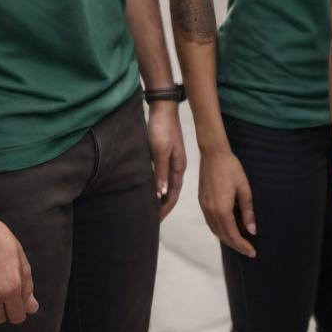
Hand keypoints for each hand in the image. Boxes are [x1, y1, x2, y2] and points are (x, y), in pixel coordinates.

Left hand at [147, 101, 186, 220]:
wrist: (163, 109)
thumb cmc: (162, 130)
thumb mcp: (160, 151)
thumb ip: (161, 172)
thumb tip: (161, 194)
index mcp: (179, 166)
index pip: (173, 194)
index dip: (165, 208)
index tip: (156, 221)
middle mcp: (177, 166)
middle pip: (172, 191)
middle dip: (164, 206)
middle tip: (153, 220)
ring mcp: (173, 160)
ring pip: (168, 184)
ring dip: (161, 197)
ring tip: (152, 209)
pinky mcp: (166, 155)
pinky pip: (164, 176)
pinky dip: (159, 186)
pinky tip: (152, 189)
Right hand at [198, 148, 255, 257]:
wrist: (213, 155)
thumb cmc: (232, 169)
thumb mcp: (244, 188)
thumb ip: (248, 210)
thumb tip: (252, 230)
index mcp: (222, 209)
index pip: (233, 235)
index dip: (242, 245)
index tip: (252, 252)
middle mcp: (211, 212)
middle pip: (223, 236)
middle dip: (236, 245)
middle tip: (248, 249)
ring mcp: (204, 208)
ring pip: (215, 230)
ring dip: (227, 238)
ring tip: (240, 240)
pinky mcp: (202, 203)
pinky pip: (211, 223)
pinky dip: (220, 229)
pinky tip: (228, 227)